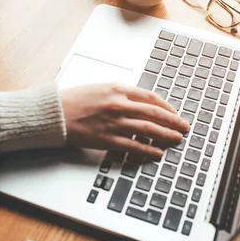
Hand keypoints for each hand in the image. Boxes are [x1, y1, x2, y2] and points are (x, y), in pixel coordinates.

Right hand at [61, 83, 188, 157]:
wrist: (55, 113)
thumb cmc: (74, 100)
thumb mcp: (101, 88)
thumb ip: (121, 94)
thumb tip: (142, 103)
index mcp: (118, 89)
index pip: (150, 97)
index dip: (166, 107)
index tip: (174, 113)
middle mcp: (119, 104)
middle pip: (154, 114)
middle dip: (173, 122)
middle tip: (184, 127)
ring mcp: (114, 123)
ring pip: (148, 130)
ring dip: (166, 135)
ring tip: (176, 139)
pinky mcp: (106, 139)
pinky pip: (133, 146)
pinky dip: (148, 150)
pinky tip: (157, 153)